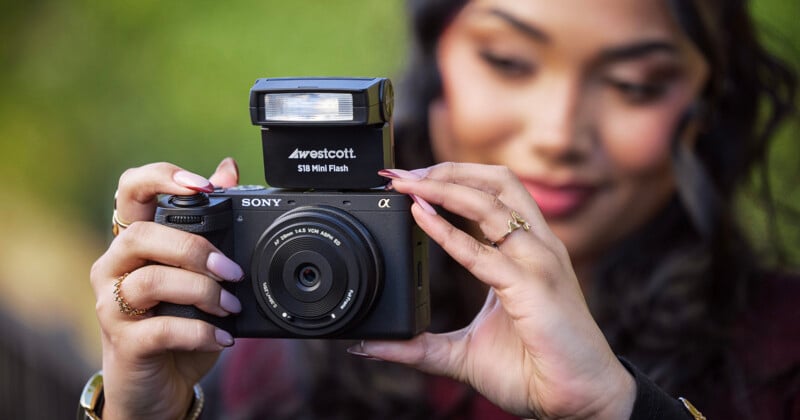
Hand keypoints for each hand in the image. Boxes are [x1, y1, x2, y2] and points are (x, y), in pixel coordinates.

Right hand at [90, 158, 243, 418]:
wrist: (161, 384)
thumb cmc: (180, 321)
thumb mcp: (201, 271)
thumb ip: (212, 224)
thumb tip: (228, 169)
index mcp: (134, 240)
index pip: (130, 190)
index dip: (162, 177)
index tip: (203, 185)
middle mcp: (114, 266)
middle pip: (141, 235)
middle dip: (194, 248)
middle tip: (232, 269)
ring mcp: (112, 304)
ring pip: (150, 281)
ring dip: (201, 291)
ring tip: (230, 306)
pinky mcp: (124, 342)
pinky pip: (161, 329)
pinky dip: (200, 332)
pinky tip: (223, 337)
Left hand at [360, 163, 635, 418]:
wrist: (578, 401)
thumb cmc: (534, 368)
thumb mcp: (463, 351)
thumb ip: (419, 345)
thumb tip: (370, 346)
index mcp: (526, 252)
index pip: (491, 195)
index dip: (449, 180)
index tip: (405, 180)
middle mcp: (536, 248)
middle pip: (498, 181)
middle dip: (447, 170)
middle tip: (402, 174)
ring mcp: (539, 264)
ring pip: (493, 202)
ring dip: (445, 188)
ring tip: (406, 185)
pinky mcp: (535, 288)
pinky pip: (485, 253)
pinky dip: (449, 233)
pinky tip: (421, 218)